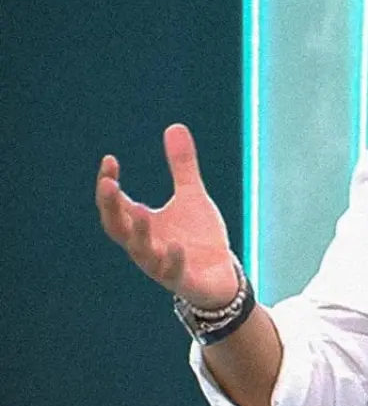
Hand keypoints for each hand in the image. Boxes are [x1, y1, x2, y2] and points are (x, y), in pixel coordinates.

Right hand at [96, 124, 238, 307]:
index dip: (108, 185)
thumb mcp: (192, 196)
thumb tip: (174, 126)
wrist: (221, 276)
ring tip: (143, 210)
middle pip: (118, 228)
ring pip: (142, 252)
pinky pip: (174, 272)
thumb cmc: (199, 238)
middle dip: (111, 207)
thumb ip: (182, 166)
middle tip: (109, 184)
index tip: (109, 160)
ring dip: (140, 232)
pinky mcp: (183, 280)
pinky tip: (177, 246)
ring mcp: (162, 265)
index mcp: (143, 225)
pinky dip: (174, 259)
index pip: (116, 205)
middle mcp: (146, 245)